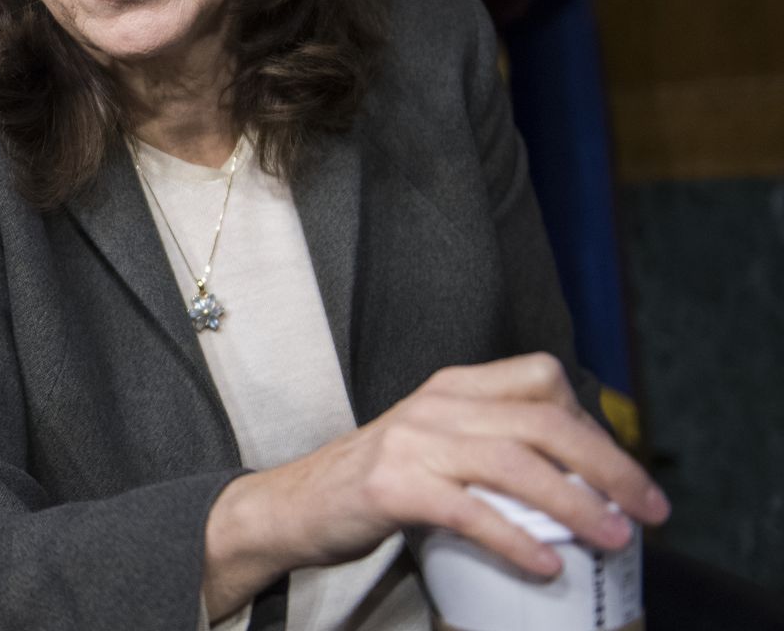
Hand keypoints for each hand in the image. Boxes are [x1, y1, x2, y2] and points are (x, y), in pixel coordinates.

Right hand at [204, 354, 668, 614]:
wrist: (291, 504)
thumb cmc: (374, 483)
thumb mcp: (434, 443)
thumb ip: (489, 443)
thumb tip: (574, 479)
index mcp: (452, 387)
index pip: (541, 378)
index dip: (594, 422)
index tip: (622, 471)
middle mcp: (436, 404)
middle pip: (545, 421)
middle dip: (610, 466)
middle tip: (650, 510)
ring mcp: (413, 443)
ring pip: (517, 463)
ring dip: (578, 504)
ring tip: (613, 538)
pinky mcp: (393, 486)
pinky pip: (471, 510)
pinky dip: (517, 539)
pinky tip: (547, 563)